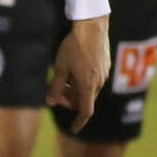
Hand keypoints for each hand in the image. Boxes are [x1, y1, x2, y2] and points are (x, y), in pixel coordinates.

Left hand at [47, 14, 110, 132]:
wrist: (92, 26)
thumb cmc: (74, 46)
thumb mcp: (60, 67)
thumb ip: (55, 86)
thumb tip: (50, 102)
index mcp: (88, 85)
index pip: (86, 112)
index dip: (79, 122)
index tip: (73, 129)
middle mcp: (99, 82)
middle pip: (85, 100)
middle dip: (70, 101)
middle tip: (55, 94)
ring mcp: (104, 74)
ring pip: (89, 90)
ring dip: (76, 91)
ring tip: (62, 80)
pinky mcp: (106, 66)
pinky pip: (94, 81)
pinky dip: (83, 82)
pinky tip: (73, 70)